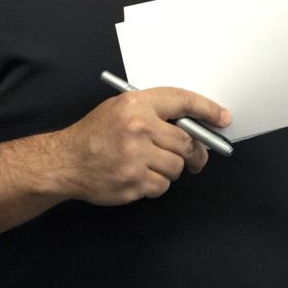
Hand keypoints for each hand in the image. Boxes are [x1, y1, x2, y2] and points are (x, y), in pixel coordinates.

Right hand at [48, 87, 230, 205]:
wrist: (65, 161)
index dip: (207, 110)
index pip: (182, 101)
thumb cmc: (94, 134)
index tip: (222, 118)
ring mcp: (136, 157)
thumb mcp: (120, 109)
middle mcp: (137, 128)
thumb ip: (153, 112)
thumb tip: (192, 124)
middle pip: (186, 141)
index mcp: (136, 105)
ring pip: (177, 166)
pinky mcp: (133, 182)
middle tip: (196, 158)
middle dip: (195, 152)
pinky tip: (141, 177)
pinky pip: (162, 186)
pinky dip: (157, 185)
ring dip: (172, 170)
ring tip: (152, 165)